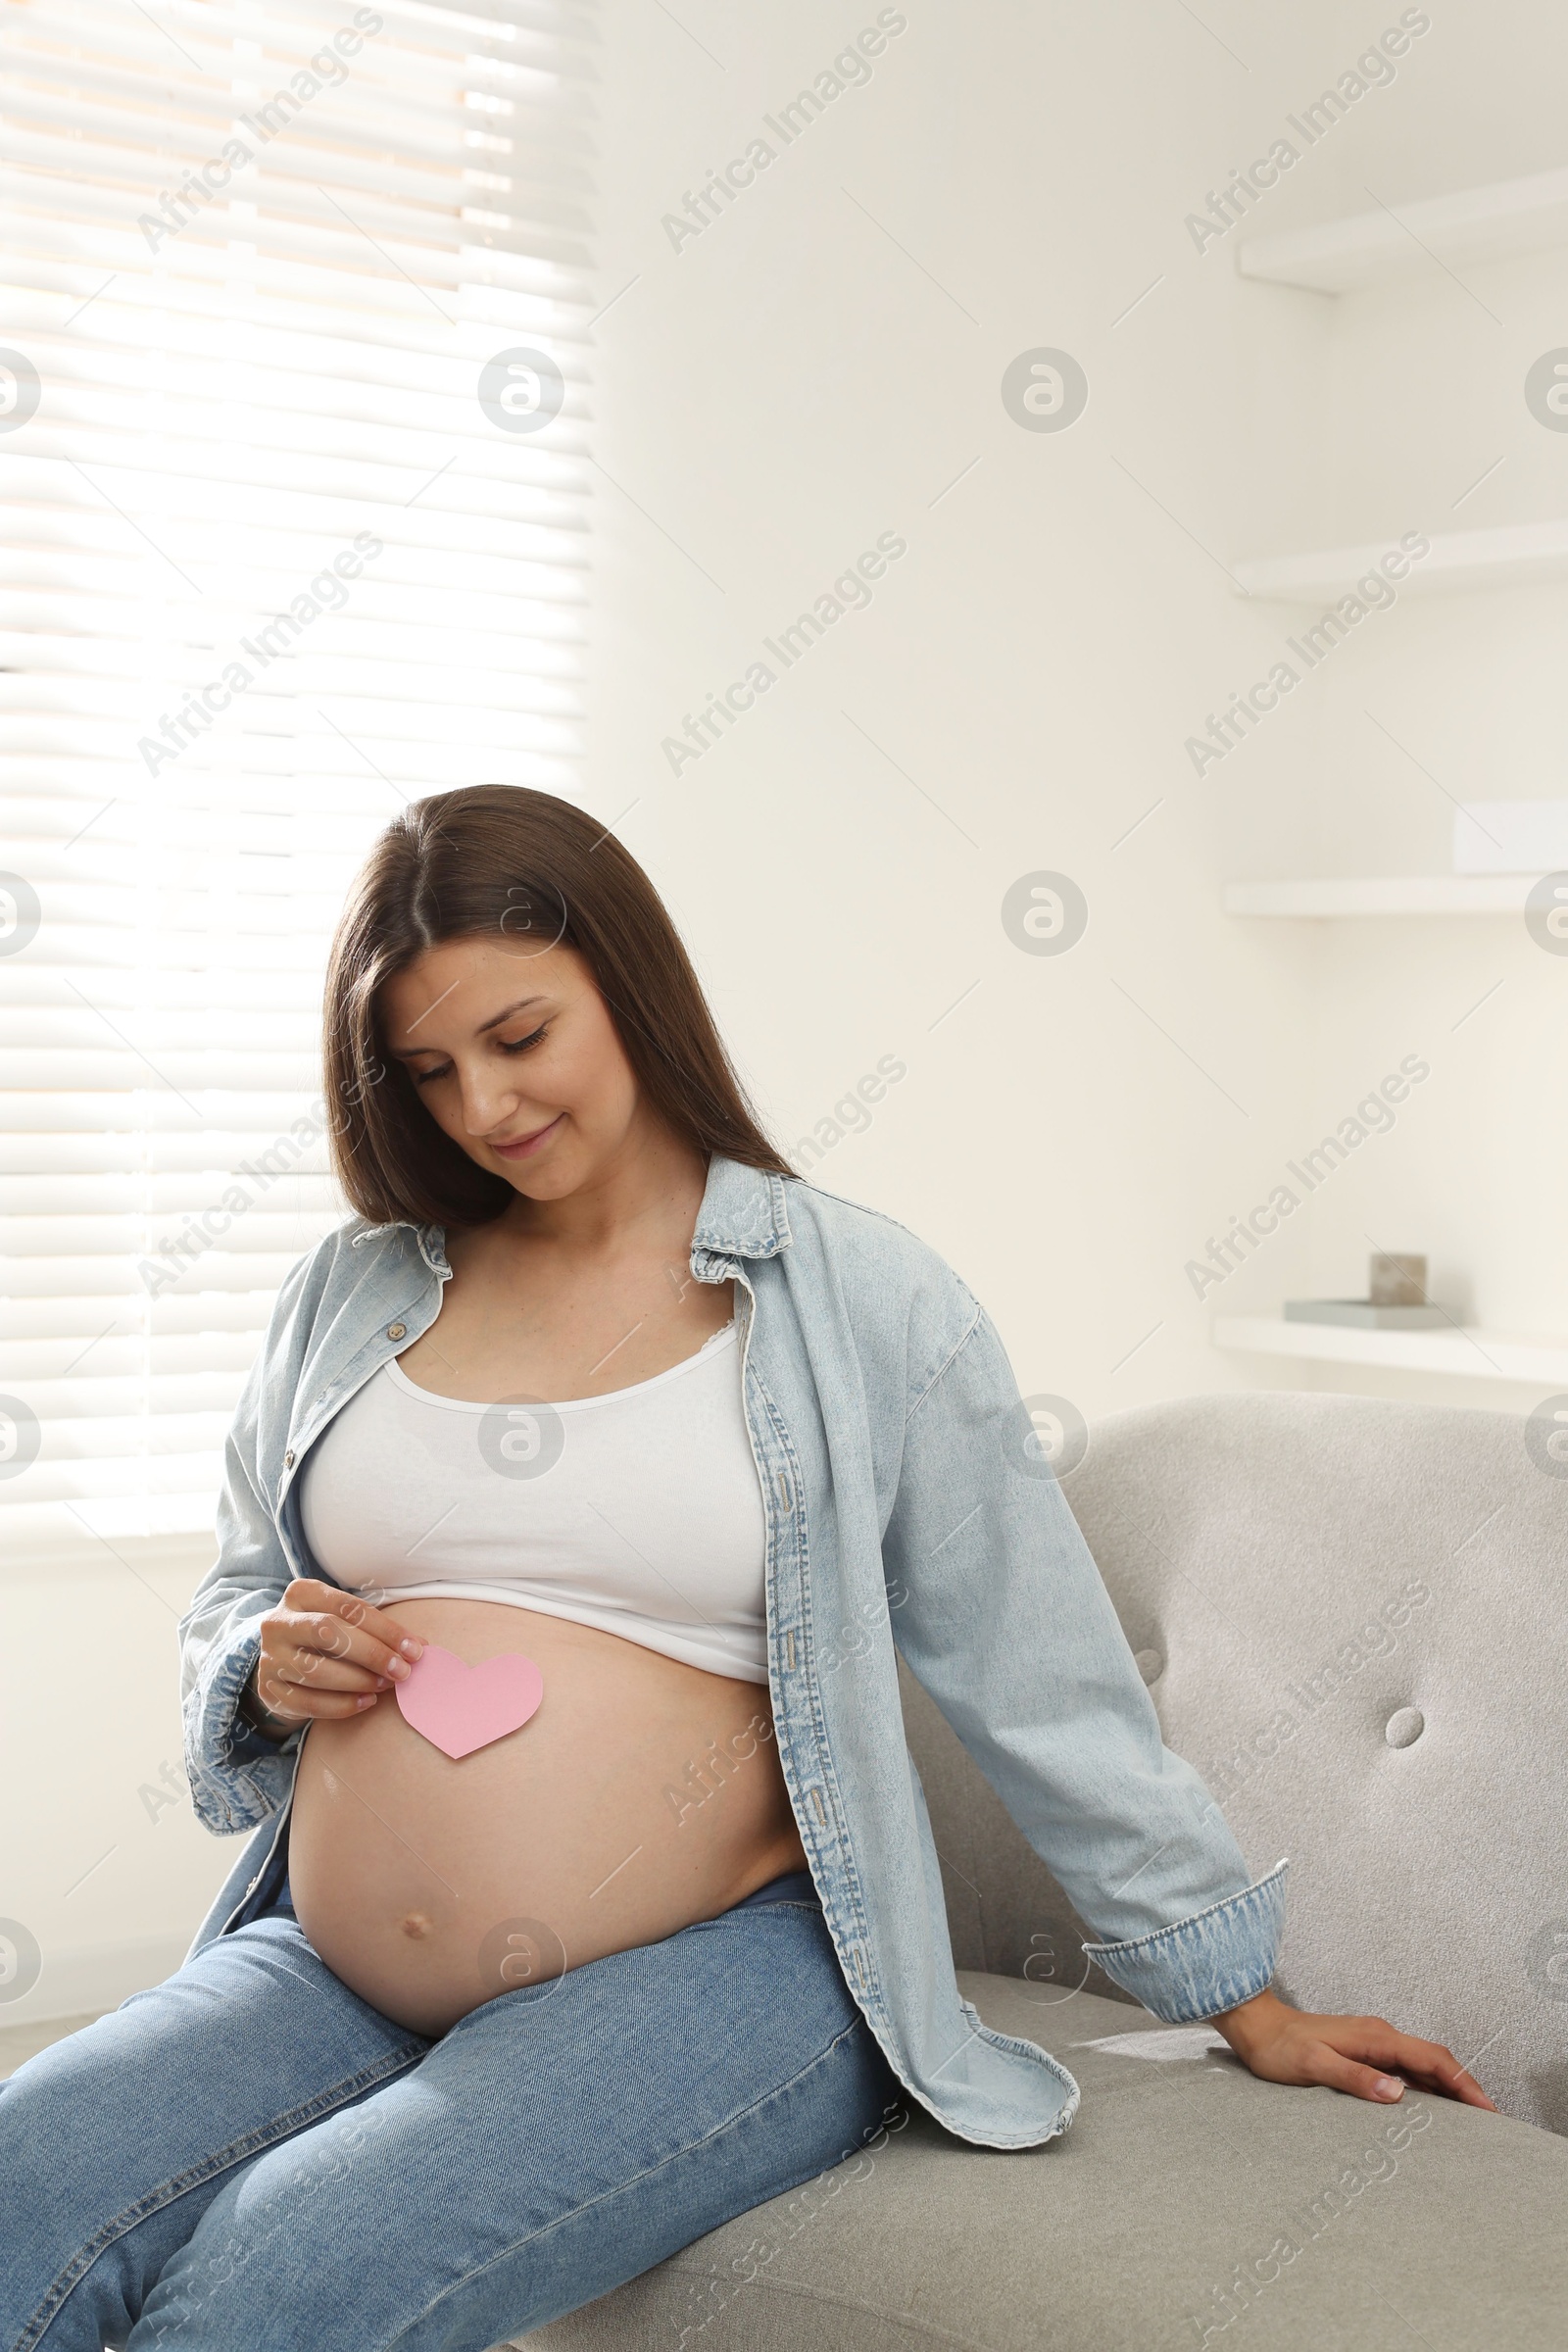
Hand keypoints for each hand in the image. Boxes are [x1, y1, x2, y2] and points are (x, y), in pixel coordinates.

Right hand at [242, 1579, 425, 1737]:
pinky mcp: (269, 1689)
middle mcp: (279, 1622)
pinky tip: (366, 1701)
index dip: (385, 1629)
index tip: (415, 1648)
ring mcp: (270, 1657)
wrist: (280, 1659)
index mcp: (301, 1593)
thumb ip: (375, 1628)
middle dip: (372, 1654)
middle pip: (329, 1633)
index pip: (348, 1607)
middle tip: (401, 1670)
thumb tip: (418, 1646)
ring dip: (359, 1681)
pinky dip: (342, 1705)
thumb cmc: (323, 1635)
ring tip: (385, 1686)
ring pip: (317, 1670)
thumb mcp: (342, 1620)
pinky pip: (308, 1702)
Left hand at [1211, 1986, 1497, 2109]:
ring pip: (1422, 2065)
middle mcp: (1379, 2036)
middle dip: (1465, 2088)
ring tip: (1469, 2122)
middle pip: (1435, 2061)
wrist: (1256, 2027)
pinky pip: (1404, 2070)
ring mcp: (1372, 2043)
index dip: (1464, 2084)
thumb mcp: (1314, 2065)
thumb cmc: (1279, 2048)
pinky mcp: (1362, 2053)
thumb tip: (1398, 2093)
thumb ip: (1355, 2078)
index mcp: (1375, 2037)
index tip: (1488, 2110)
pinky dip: (1425, 2088)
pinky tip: (1429, 2110)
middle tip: (1490, 2122)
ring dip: (1447, 2089)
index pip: (1432, 2059)